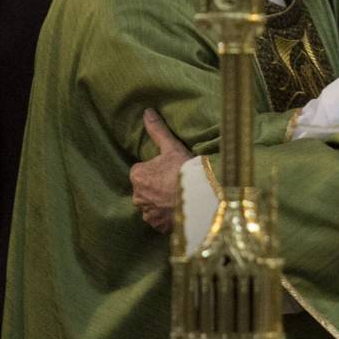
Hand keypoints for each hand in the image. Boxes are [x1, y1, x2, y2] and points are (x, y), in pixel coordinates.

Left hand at [130, 108, 193, 233]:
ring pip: (151, 206)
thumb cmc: (185, 170)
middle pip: (145, 189)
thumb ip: (157, 130)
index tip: (169, 170)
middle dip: (156, 187)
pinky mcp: (159, 226)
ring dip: (161, 203)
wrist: (201, 197)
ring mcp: (148, 214)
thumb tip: (147, 112)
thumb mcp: (172, 147)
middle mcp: (138, 197)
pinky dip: (166, 216)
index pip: (141, 171)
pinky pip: (159, 220)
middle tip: (175, 183)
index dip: (156, 170)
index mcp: (137, 176)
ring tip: (179, 197)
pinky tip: (179, 210)